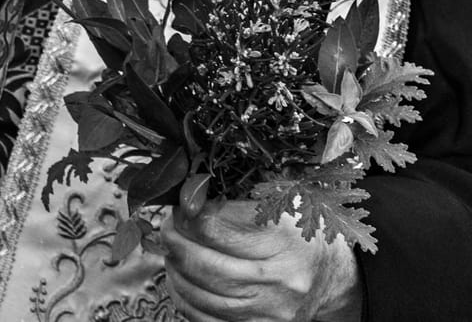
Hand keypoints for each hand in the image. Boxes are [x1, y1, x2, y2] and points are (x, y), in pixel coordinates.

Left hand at [161, 199, 360, 321]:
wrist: (336, 279)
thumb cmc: (301, 236)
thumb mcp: (281, 204)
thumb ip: (236, 198)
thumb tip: (188, 195)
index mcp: (284, 238)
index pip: (214, 228)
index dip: (186, 216)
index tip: (180, 208)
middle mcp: (282, 278)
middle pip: (206, 265)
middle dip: (175, 244)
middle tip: (167, 231)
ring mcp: (272, 309)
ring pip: (204, 295)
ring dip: (176, 272)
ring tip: (172, 254)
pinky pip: (209, 319)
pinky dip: (186, 300)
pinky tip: (181, 281)